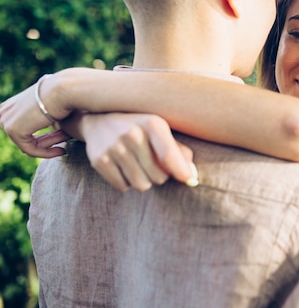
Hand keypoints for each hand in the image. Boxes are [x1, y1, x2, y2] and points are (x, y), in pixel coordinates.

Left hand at [0, 77, 70, 157]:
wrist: (62, 90)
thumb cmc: (62, 94)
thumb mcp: (46, 103)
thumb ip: (39, 114)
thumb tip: (43, 122)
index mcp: (9, 105)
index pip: (21, 130)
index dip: (38, 139)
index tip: (57, 141)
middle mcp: (3, 112)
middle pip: (22, 138)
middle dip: (42, 145)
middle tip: (61, 148)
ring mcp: (6, 121)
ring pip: (26, 146)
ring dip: (46, 150)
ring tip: (62, 150)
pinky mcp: (14, 130)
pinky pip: (30, 150)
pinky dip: (45, 153)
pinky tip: (61, 151)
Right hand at [77, 112, 196, 191]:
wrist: (98, 120)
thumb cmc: (140, 128)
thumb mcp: (161, 131)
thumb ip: (179, 151)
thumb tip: (191, 176)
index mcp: (152, 124)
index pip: (169, 155)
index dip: (181, 171)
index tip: (189, 180)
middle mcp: (132, 134)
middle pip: (159, 176)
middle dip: (160, 175)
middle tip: (154, 165)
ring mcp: (114, 147)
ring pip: (142, 185)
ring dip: (144, 180)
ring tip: (138, 166)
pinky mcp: (99, 160)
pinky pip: (123, 186)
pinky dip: (126, 182)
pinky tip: (123, 167)